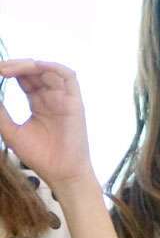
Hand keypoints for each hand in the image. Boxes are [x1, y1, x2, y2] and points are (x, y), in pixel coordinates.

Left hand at [0, 59, 94, 190]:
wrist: (60, 171)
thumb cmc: (39, 155)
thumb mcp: (12, 131)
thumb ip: (1, 114)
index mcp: (38, 103)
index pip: (24, 79)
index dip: (9, 72)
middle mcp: (52, 97)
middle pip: (35, 72)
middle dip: (15, 66)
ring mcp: (64, 98)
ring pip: (49, 70)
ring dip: (29, 65)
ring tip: (7, 69)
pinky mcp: (75, 102)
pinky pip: (68, 77)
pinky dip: (53, 67)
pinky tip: (35, 66)